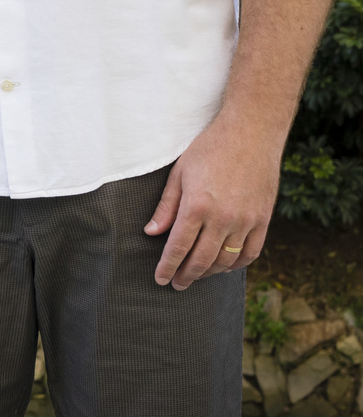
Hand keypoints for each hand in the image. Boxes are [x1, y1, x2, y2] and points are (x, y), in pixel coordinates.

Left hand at [147, 114, 281, 289]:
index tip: (160, 279)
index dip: (167, 267)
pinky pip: (251, 252)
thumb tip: (151, 232)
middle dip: (186, 276)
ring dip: (209, 273)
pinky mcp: (264, 219)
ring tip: (196, 276)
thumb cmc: (210, 149)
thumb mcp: (179, 174)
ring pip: (226, 260)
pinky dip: (236, 264)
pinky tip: (225, 266)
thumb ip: (166, 207)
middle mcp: (223, 219)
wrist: (251, 132)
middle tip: (176, 284)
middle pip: (201, 260)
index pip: (178, 248)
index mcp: (197, 207)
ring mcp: (246, 221)